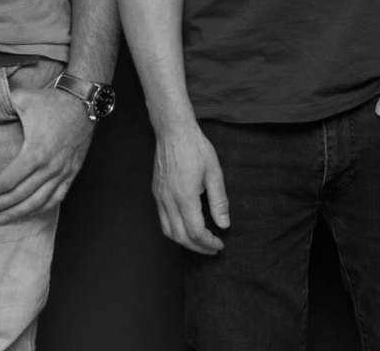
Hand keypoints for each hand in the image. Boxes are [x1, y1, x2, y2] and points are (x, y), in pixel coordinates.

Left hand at [0, 83, 94, 222]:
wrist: (83, 102)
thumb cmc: (51, 101)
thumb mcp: (23, 98)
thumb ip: (2, 104)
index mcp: (35, 152)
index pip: (8, 180)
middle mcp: (50, 167)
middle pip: (20, 195)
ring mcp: (62, 172)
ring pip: (38, 201)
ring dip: (19, 212)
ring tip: (2, 218)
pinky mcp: (72, 172)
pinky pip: (57, 197)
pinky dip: (42, 208)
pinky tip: (30, 211)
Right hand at [151, 120, 228, 254]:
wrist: (173, 130)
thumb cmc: (194, 147)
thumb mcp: (214, 172)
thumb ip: (219, 201)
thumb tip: (224, 224)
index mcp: (185, 197)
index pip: (196, 232)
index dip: (208, 243)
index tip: (219, 244)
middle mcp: (169, 200)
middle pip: (180, 237)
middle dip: (197, 247)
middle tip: (212, 248)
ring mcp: (159, 197)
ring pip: (168, 231)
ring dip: (184, 241)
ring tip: (199, 242)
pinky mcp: (156, 192)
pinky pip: (162, 219)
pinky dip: (174, 230)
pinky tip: (186, 226)